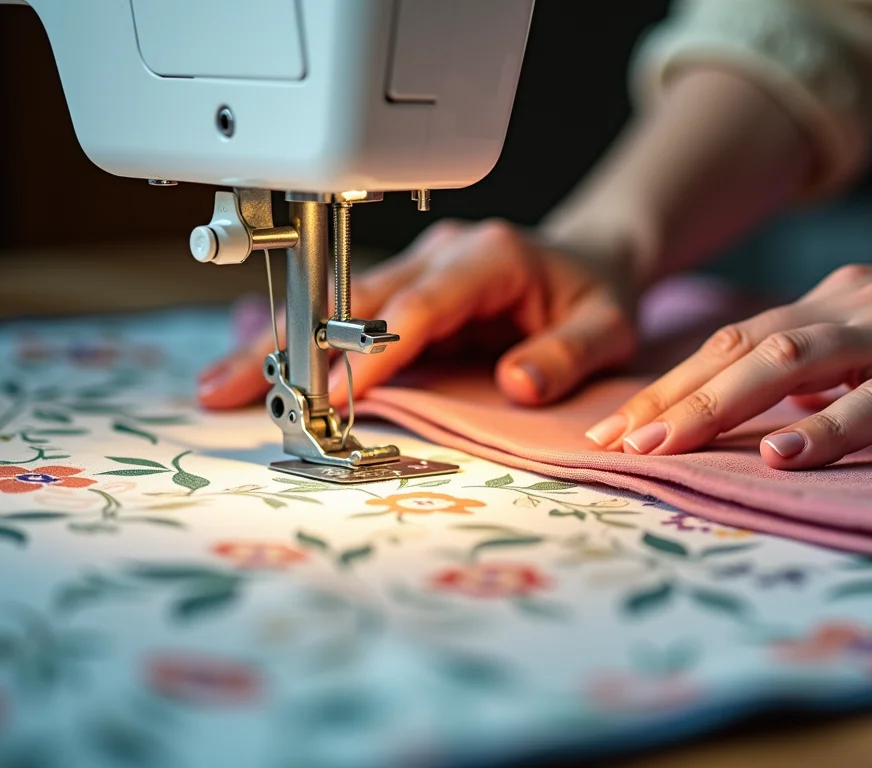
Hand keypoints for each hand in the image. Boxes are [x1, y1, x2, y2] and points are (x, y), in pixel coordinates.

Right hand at [198, 219, 639, 408]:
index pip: (421, 305)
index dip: (372, 349)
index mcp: (489, 256)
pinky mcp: (401, 287)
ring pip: (335, 303)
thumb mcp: (606, 326)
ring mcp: (416, 266)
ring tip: (218, 388)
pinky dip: (296, 340)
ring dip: (279, 345)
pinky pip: (342, 313)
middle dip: (294, 346)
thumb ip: (568, 355)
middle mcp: (441, 253)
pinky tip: (246, 364)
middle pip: (356, 298)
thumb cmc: (595, 296)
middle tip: (232, 390)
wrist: (588, 260)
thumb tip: (516, 385)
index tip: (330, 391)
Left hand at [585, 207, 871, 468]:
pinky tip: (782, 455)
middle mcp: (853, 308)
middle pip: (741, 349)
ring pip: (791, 363)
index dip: (670, 383)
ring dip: (718, 406)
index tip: (616, 424)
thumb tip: (779, 416)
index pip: (734, 342)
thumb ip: (838, 368)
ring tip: (663, 446)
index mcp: (836, 304)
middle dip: (670, 397)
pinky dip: (827, 427)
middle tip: (610, 442)